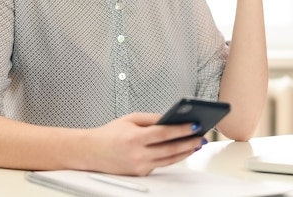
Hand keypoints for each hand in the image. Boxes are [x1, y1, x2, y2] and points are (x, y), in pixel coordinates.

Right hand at [87, 112, 206, 175]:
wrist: (90, 152)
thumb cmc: (110, 133)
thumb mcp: (130, 119)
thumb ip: (152, 119)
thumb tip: (172, 119)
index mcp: (135, 138)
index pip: (164, 134)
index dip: (182, 130)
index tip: (195, 125)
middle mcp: (137, 155)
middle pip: (170, 149)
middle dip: (189, 143)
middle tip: (202, 136)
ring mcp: (139, 167)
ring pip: (169, 160)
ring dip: (185, 152)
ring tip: (197, 144)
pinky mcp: (140, 174)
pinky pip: (160, 165)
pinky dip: (173, 158)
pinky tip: (183, 151)